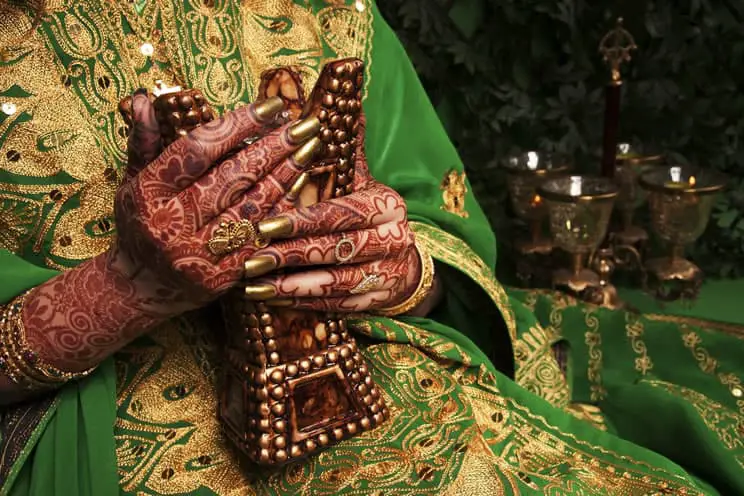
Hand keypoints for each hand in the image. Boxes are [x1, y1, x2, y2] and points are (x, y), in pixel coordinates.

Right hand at [112, 92, 321, 309]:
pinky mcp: (220, 277)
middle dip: (273, 146)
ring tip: (310, 148)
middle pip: (232, 177)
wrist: (142, 286)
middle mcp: (172, 223)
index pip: (199, 149)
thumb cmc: (140, 223)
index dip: (238, 125)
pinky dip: (282, 211)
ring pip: (251, 206)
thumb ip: (143, 141)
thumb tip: (145, 98)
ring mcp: (197, 254)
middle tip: (304, 124)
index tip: (272, 106)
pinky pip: (259, 238)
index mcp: (149, 192)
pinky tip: (302, 187)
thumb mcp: (132, 181)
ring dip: (285, 175)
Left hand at [240, 115, 424, 312]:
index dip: (303, 220)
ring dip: (290, 285)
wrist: (399, 258)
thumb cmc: (364, 211)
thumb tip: (336, 91)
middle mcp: (396, 240)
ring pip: (335, 282)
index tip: (265, 224)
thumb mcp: (357, 179)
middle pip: (337, 249)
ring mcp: (388, 275)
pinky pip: (334, 304)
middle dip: (290, 255)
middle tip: (250, 258)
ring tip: (252, 284)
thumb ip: (342, 148)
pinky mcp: (375, 301)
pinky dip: (299, 303)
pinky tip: (269, 299)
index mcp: (388, 205)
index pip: (342, 213)